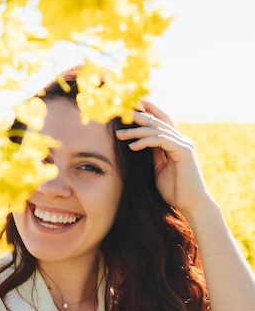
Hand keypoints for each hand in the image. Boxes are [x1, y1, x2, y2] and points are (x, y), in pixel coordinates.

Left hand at [116, 100, 209, 216]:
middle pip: (159, 121)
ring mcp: (184, 144)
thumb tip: (137, 143)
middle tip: (121, 113)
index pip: (162, 120)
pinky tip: (132, 146)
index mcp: (176, 143)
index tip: (131, 105)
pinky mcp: (184, 151)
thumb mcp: (158, 169)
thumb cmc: (174, 191)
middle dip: (139, 115)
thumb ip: (152, 155)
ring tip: (119, 134)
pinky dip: (145, 142)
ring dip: (136, 131)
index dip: (149, 110)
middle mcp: (182, 140)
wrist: (192, 205)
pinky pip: (161, 141)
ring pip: (157, 130)